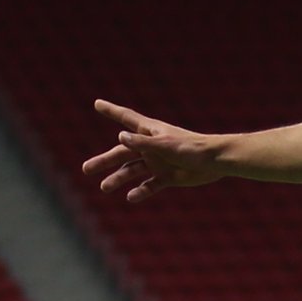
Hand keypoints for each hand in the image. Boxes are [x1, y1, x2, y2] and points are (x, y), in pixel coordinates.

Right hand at [85, 101, 228, 201]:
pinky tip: (131, 197)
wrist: (215, 162)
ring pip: (132, 171)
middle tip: (86, 169)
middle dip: (105, 160)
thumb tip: (119, 137)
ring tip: (104, 187)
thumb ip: (142, 143)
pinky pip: (150, 185)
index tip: (97, 103)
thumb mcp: (164, 145)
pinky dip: (141, 191)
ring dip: (118, 178)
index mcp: (149, 132)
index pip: (126, 118)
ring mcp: (158, 162)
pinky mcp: (167, 176)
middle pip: (122, 152)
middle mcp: (150, 146)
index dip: (111, 110)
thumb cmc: (191, 147)